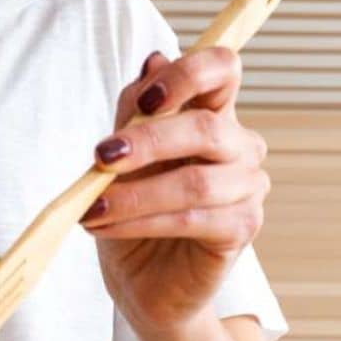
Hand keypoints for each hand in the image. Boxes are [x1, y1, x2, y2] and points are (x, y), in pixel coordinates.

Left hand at [82, 47, 269, 334]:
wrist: (142, 280)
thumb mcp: (123, 154)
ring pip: (195, 181)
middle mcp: (240, 147)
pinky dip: (142, 221)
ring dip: (135, 194)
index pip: (224, 69)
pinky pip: (191, 220)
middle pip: (207, 127)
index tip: (144, 100)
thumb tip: (152, 60)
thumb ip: (135, 111)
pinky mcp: (242, 229)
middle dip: (147, 141)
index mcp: (214, 114)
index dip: (189, 74)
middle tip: (100, 157)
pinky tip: (106, 226)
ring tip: (92, 207)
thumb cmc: (135, 210)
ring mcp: (247, 188)